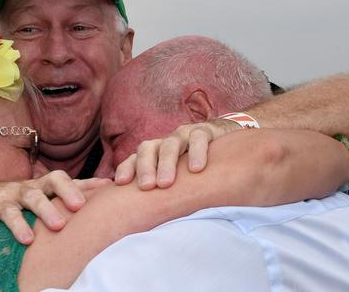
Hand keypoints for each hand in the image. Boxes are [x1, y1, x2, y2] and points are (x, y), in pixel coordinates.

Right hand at [0, 171, 110, 244]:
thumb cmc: (17, 205)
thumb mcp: (41, 205)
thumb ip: (62, 209)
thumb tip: (94, 220)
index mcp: (49, 187)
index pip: (74, 181)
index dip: (92, 184)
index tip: (112, 187)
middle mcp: (36, 186)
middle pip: (56, 179)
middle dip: (70, 190)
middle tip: (82, 206)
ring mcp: (16, 193)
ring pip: (33, 195)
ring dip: (46, 209)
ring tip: (59, 226)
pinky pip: (9, 213)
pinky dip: (19, 225)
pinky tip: (28, 239)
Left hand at [115, 119, 238, 189]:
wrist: (227, 139)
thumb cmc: (195, 166)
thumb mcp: (177, 178)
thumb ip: (160, 192)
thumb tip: (139, 218)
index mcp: (154, 153)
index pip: (134, 158)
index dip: (127, 168)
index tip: (121, 183)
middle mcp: (166, 142)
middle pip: (148, 149)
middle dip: (145, 167)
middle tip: (146, 187)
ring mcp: (184, 135)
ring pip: (170, 144)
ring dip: (166, 163)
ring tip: (166, 183)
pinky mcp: (206, 131)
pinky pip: (199, 138)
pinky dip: (197, 152)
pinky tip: (196, 169)